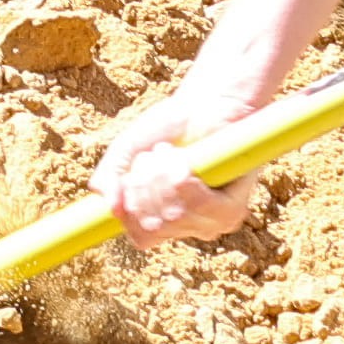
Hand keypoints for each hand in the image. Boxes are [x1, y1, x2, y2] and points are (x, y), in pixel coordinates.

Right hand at [91, 75, 275, 247]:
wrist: (204, 106)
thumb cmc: (168, 130)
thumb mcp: (127, 151)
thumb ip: (109, 178)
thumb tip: (111, 208)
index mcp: (161, 221)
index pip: (141, 238)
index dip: (131, 207)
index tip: (132, 175)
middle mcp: (188, 228)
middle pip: (154, 227)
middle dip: (143, 182)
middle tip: (153, 156)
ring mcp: (212, 222)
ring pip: (173, 215)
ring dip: (161, 173)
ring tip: (169, 152)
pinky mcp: (233, 210)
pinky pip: (196, 203)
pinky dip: (182, 174)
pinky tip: (186, 159)